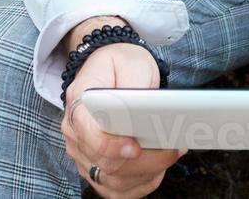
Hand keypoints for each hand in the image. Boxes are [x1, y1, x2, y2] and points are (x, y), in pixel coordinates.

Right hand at [61, 19, 183, 198]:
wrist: (110, 69)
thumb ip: (135, 85)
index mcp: (79, 102)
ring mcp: (83, 154)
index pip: (86, 132)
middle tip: (173, 149)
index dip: (109, 145)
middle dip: (142, 161)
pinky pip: (115, 189)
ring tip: (171, 155)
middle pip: (103, 163)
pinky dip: (140, 185)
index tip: (135, 147)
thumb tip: (142, 109)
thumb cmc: (121, 65)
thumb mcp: (132, 62)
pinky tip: (158, 170)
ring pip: (111, 181)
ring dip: (145, 174)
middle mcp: (75, 133)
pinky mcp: (95, 168)